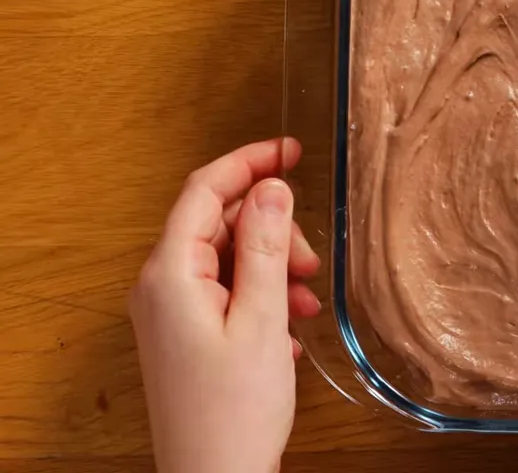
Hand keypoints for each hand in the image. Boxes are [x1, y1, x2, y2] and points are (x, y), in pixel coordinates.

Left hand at [130, 138, 322, 472]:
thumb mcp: (262, 320)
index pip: (204, 191)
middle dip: (272, 231)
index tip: (292, 149)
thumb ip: (264, 247)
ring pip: (229, 260)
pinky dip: (264, 297)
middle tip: (312, 258)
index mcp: (170, 275)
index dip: (250, 162)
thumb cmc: (234, 411)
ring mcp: (171, 313)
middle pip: (219, 224)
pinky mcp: (187, 336)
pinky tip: (290, 329)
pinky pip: (227, 292)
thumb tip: (270, 187)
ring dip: (274, 269)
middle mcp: (161, 287)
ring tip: (306, 302)